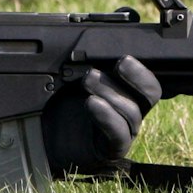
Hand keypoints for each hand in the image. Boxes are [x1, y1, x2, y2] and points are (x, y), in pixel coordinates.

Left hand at [41, 56, 162, 176]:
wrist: (43, 132)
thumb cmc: (59, 99)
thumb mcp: (72, 74)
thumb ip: (87, 61)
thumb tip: (94, 43)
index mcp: (126, 88)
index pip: (146, 78)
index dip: (142, 68)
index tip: (127, 55)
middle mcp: (130, 109)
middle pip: (149, 94)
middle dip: (138, 77)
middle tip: (121, 62)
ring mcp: (124, 131)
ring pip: (132, 112)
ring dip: (111, 92)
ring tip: (88, 78)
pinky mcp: (112, 149)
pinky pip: (118, 134)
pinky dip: (107, 117)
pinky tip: (92, 102)